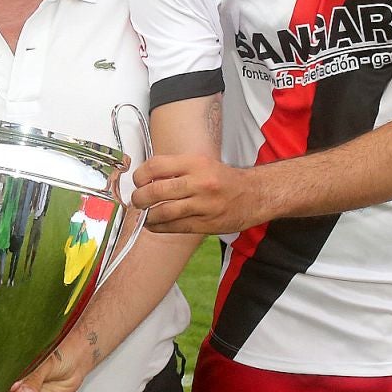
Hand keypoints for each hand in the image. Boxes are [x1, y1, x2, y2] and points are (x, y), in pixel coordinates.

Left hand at [133, 153, 266, 234]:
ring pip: (163, 212)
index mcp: (196, 163)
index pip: (156, 166)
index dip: (140, 175)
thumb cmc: (224, 180)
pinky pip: (174, 227)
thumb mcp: (202, 163)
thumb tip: (146, 179)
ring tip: (144, 215)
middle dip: (139, 198)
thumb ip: (176, 169)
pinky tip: (155, 224)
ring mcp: (203, 205)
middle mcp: (199, 183)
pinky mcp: (205, 224)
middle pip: (156, 191)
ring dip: (147, 215)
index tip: (137, 181)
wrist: (254, 195)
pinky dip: (159, 227)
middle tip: (137, 200)